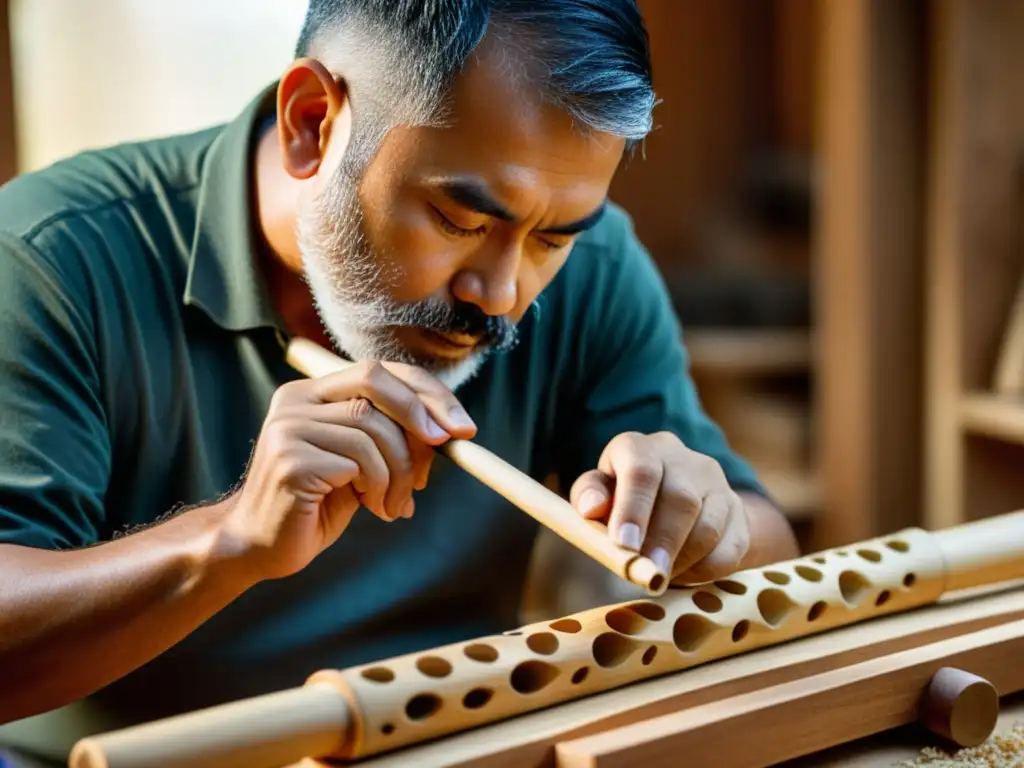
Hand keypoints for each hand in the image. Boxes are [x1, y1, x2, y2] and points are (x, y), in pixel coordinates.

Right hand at [217, 360, 476, 579]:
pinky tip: (373, 508)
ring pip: (373, 428)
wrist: (260, 548)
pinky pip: (358, 461)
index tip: (462, 426)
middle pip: (375, 381)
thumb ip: (394, 439)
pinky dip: (379, 487)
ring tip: (394, 503)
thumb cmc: (317, 505)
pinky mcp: (290, 459)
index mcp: (313, 393)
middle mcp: (297, 400)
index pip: (380, 372)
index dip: (427, 392)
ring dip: (400, 471)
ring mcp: (289, 427)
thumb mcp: (363, 464)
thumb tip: (450, 430)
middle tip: (447, 447)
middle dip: (421, 414)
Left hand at [569, 431, 749, 583]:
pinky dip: (705, 569)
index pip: (642, 470)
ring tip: (659, 576)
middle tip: (648, 573)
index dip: (633, 508)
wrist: (671, 502)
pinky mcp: (737, 511)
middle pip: (681, 499)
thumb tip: (591, 508)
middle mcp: (683, 458)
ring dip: (683, 559)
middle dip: (663, 542)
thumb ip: (589, 496)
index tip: (623, 545)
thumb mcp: (598, 492)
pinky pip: (730, 547)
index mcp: (642, 448)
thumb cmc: (620, 499)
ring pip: (708, 525)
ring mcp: (715, 483)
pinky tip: (683, 573)